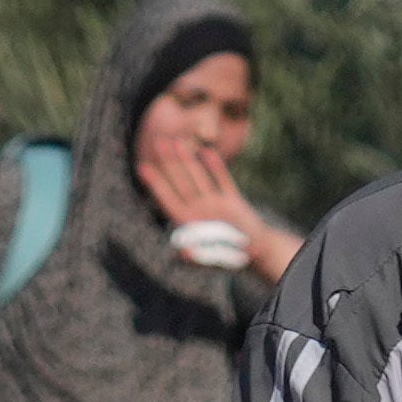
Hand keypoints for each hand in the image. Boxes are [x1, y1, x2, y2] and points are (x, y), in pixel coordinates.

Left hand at [131, 106, 294, 284]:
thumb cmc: (232, 260)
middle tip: (158, 141)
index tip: (143, 166)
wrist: (258, 257)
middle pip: (181, 183)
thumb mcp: (213, 260)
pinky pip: (223, 181)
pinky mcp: (233, 201)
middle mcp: (200, 211)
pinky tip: (207, 151)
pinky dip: (216, 167)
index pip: (169, 200)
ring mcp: (216, 204)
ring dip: (188, 160)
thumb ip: (197, 258)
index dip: (156, 184)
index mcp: (190, 224)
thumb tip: (183, 252)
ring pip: (199, 178)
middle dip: (169, 163)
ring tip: (178, 140)